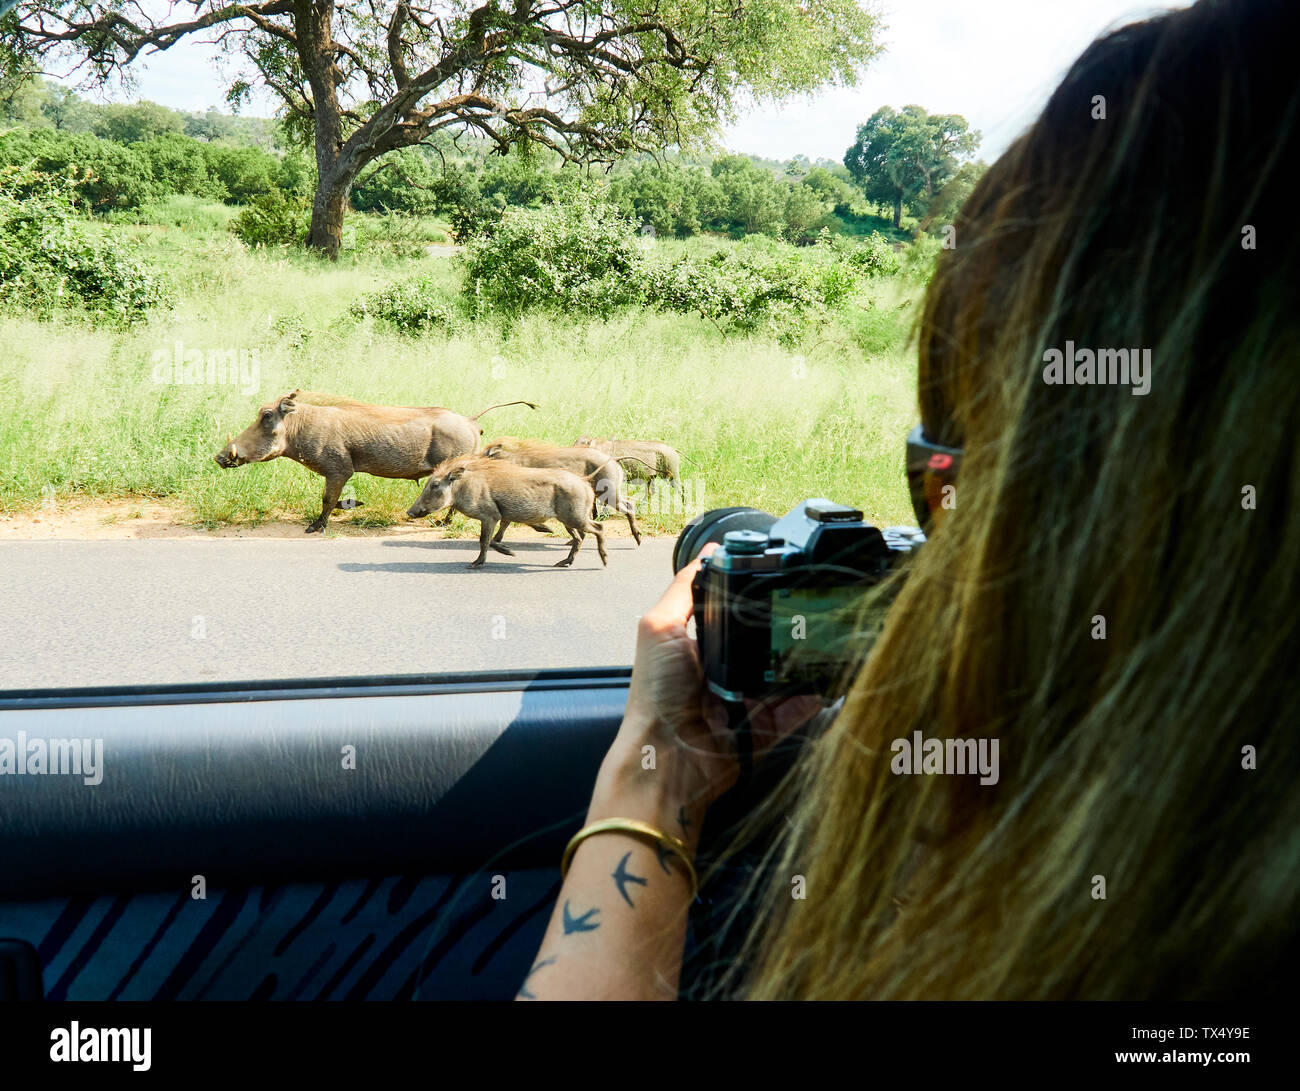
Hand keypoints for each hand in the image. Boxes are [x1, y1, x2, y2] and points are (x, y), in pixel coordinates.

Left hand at [590, 545, 823, 840]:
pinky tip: (824, 682)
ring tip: (824, 641)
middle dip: (784, 630)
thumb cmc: (655, 693)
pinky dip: (809, 698)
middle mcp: (721, 674)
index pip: (732, 615)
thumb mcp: (660, 627)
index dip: (752, 599)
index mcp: (698, 648)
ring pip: (784, 677)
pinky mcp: (761, 731)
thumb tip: (708, 552)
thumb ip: (685, 589)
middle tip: (808, 611)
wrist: (667, 758)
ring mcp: (743, 703)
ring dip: (802, 663)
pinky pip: (793, 711)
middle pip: (762, 644)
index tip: (779, 579)